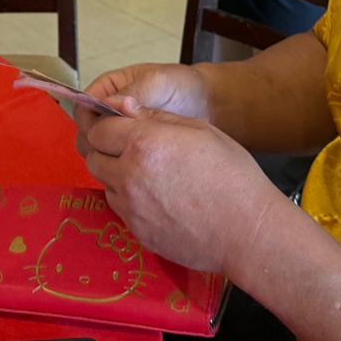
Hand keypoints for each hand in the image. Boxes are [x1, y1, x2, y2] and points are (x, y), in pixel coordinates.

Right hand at [72, 63, 210, 159]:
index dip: (90, 119)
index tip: (103, 131)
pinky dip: (119, 164)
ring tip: (128, 159)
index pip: (85, 105)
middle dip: (96, 141)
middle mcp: (109, 111)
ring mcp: (120, 132)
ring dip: (106, 155)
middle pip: (87, 130)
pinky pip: (115, 159)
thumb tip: (112, 104)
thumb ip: (136, 91)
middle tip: (116, 149)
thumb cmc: (183, 86)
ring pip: (98, 147)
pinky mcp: (130, 150)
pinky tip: (134, 168)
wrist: (207, 105)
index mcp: (110, 88)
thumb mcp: (159, 82)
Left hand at [83, 105, 285, 275]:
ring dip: (115, 175)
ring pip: (104, 183)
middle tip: (129, 148)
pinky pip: (119, 208)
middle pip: (93, 157)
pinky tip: (155, 197)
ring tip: (147, 174)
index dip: (106, 125)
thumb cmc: (232, 175)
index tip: (118, 126)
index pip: (98, 129)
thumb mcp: (199, 130)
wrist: (247, 232)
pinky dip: (128, 199)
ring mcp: (131, 208)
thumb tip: (126, 108)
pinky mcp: (137, 232)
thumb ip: (156, 118)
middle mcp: (129, 176)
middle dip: (105, 149)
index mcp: (144, 144)